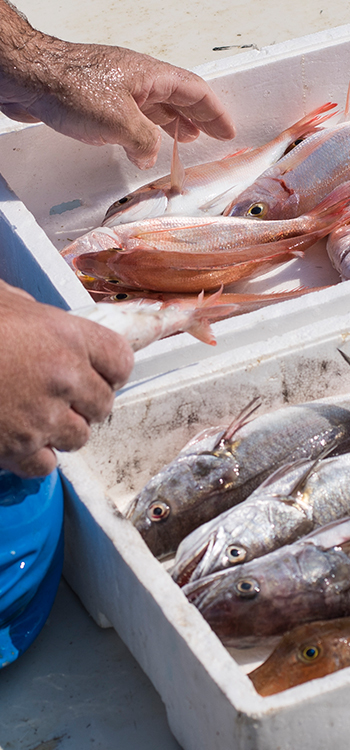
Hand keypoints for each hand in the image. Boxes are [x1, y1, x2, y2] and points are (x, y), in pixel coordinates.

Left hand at [0, 1, 234, 167]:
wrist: (30, 78)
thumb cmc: (72, 88)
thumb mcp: (120, 122)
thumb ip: (144, 143)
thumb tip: (150, 156)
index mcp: (150, 76)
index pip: (194, 91)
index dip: (214, 112)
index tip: (228, 130)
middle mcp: (137, 80)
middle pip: (178, 97)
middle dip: (198, 118)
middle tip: (214, 137)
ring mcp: (118, 89)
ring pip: (155, 107)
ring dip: (172, 124)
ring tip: (185, 141)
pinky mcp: (98, 101)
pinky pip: (132, 117)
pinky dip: (145, 133)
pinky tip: (143, 148)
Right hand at [0, 281, 132, 476]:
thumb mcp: (1, 299)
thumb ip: (30, 312)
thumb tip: (37, 318)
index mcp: (65, 336)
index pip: (120, 359)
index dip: (111, 369)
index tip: (101, 373)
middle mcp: (64, 379)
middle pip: (103, 405)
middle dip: (85, 403)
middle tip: (61, 397)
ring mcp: (42, 418)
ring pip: (78, 438)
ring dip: (61, 431)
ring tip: (35, 417)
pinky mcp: (17, 450)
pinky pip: (46, 465)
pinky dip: (35, 456)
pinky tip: (17, 440)